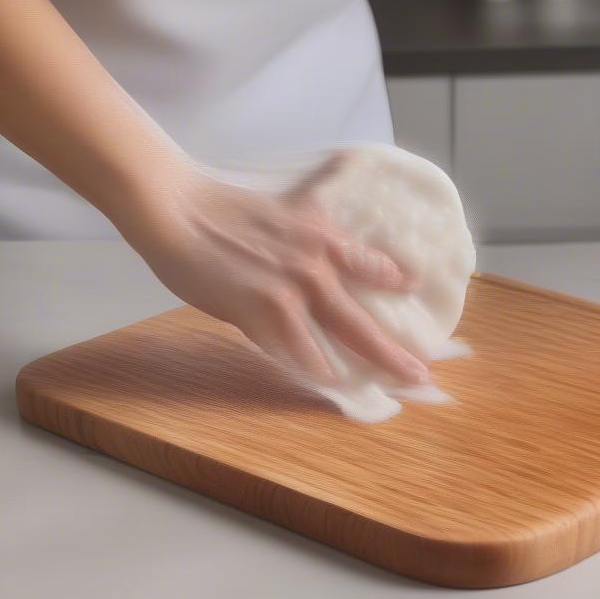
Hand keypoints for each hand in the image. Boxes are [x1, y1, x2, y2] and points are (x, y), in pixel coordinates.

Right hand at [119, 163, 431, 387]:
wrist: (180, 209)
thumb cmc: (224, 211)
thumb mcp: (282, 217)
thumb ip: (304, 250)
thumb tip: (316, 280)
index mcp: (323, 235)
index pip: (373, 265)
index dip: (395, 281)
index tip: (415, 290)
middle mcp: (315, 265)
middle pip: (362, 320)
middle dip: (393, 353)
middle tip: (420, 375)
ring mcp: (288, 292)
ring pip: (332, 344)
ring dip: (355, 369)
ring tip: (377, 389)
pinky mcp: (258, 311)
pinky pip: (290, 351)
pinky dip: (308, 369)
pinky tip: (324, 384)